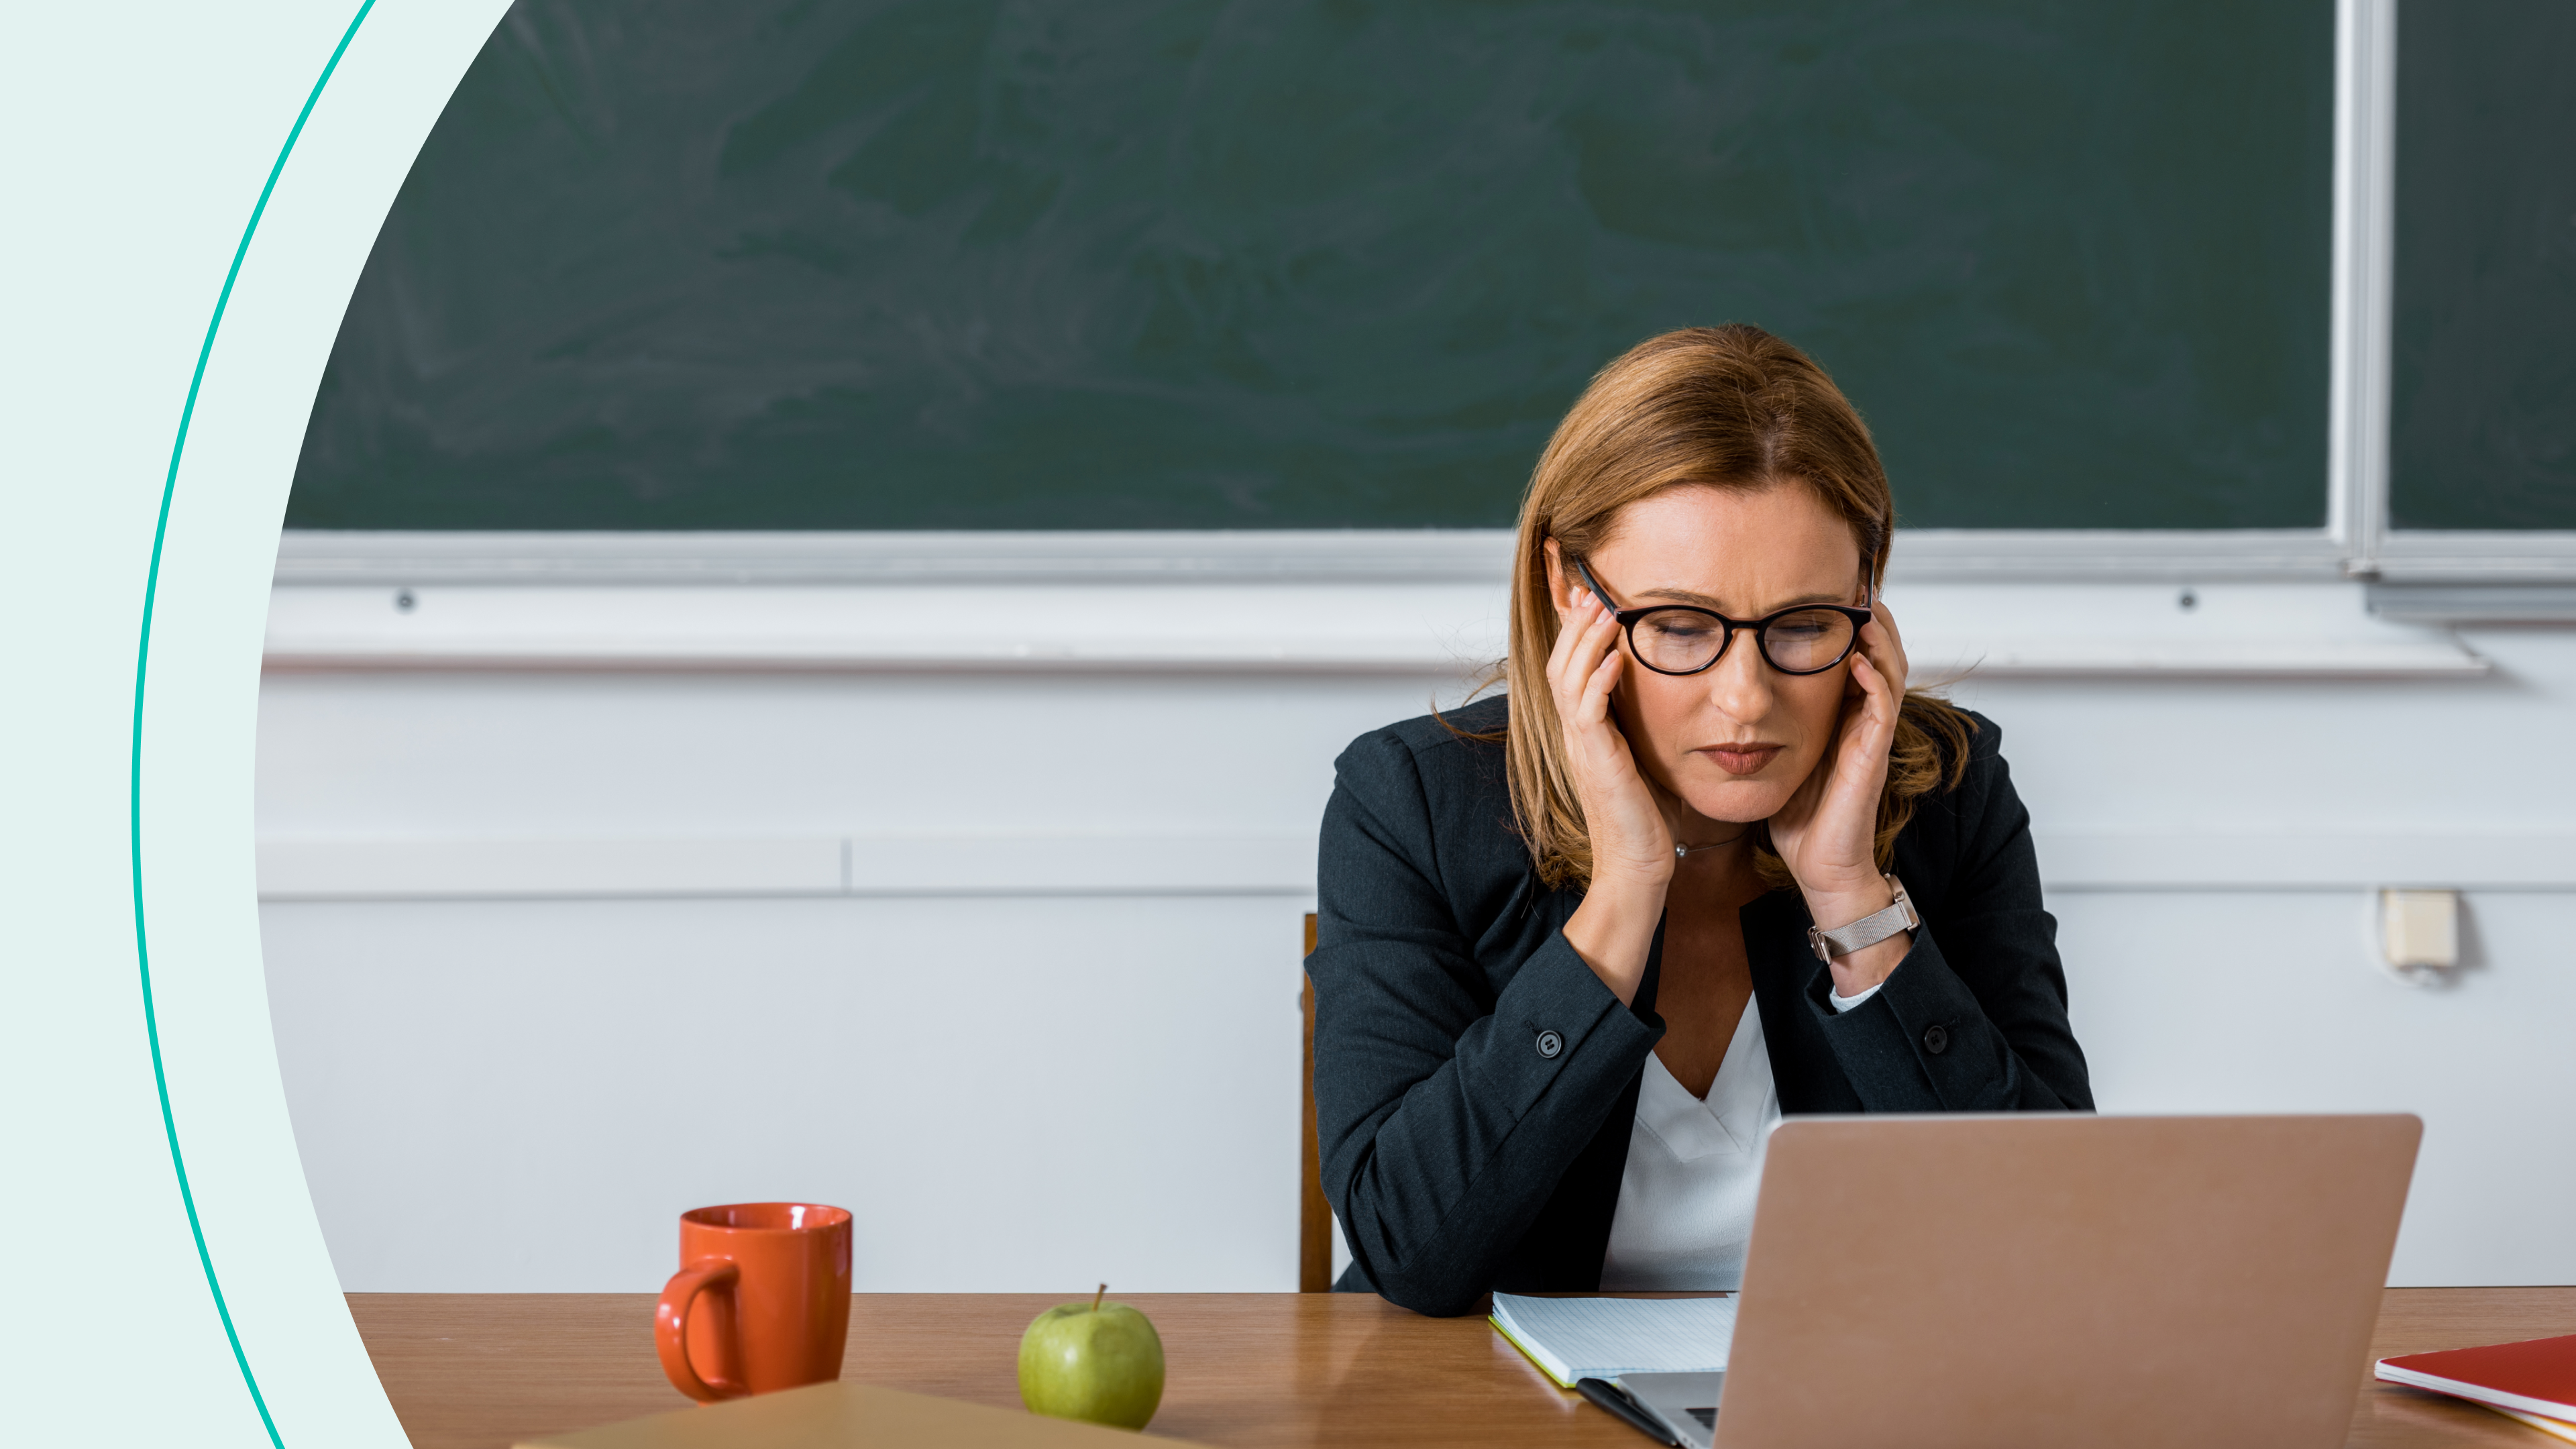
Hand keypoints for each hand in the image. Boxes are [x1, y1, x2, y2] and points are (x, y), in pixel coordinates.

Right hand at [1546, 580, 1671, 1003]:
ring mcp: (1582, 748)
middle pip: (1559, 659)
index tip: (1580, 584)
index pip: (1570, 663)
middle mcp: (1577, 733)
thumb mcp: (1643, 757)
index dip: (1570, 624)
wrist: (1639, 869)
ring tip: (1601, 607)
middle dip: (1571, 618)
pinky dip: (1599, 681)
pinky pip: (1588, 713)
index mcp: (1587, 728)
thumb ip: (1640, 721)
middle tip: (1587, 581)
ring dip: (1584, 640)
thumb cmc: (1648, 818)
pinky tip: (1614, 657)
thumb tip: (1658, 686)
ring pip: (1567, 678)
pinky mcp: (1596, 764)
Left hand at [1768, 598, 1912, 990]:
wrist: (1818, 865)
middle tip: (1851, 585)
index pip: (1852, 653)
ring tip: (1862, 609)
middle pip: (1880, 651)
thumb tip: (1721, 696)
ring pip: (1890, 669)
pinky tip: (1857, 660)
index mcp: (1839, 713)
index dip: (1843, 621)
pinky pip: (1881, 707)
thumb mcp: (1774, 754)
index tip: (1823, 590)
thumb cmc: (1797, 814)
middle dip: (1868, 616)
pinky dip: (1874, 679)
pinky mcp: (1873, 754)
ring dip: (1878, 637)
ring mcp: (1871, 734)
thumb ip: (1762, 723)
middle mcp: (1860, 717)